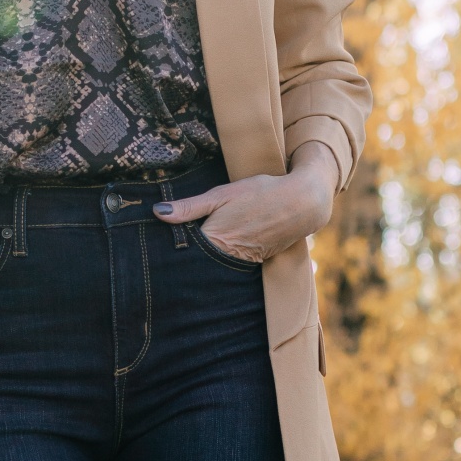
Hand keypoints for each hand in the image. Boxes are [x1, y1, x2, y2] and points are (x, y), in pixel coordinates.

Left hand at [155, 145, 336, 262]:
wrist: (303, 202)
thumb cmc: (260, 193)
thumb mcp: (222, 194)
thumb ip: (190, 207)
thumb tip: (157, 212)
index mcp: (215, 242)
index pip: (185, 256)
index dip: (171, 253)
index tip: (158, 252)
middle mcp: (229, 259)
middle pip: (200, 266)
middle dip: (188, 261)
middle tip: (171, 255)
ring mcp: (245, 263)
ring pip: (218, 267)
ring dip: (208, 262)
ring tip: (197, 253)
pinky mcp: (258, 262)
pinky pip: (235, 265)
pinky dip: (226, 260)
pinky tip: (223, 250)